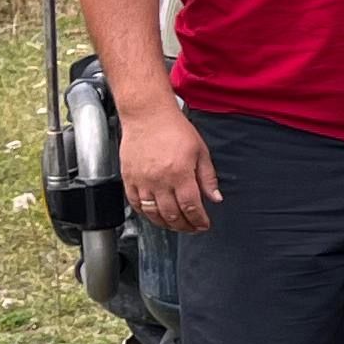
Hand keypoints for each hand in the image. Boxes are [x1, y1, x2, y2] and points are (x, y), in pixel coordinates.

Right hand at [122, 100, 222, 233]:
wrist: (147, 115)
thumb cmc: (174, 129)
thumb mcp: (200, 151)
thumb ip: (208, 177)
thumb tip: (215, 198)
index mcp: (180, 174)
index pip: (192, 207)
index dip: (199, 220)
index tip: (204, 225)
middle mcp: (159, 180)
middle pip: (172, 214)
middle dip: (185, 226)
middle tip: (192, 228)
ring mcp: (141, 181)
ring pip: (153, 213)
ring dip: (166, 224)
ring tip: (175, 225)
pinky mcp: (128, 178)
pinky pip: (135, 203)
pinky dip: (145, 213)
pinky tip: (154, 215)